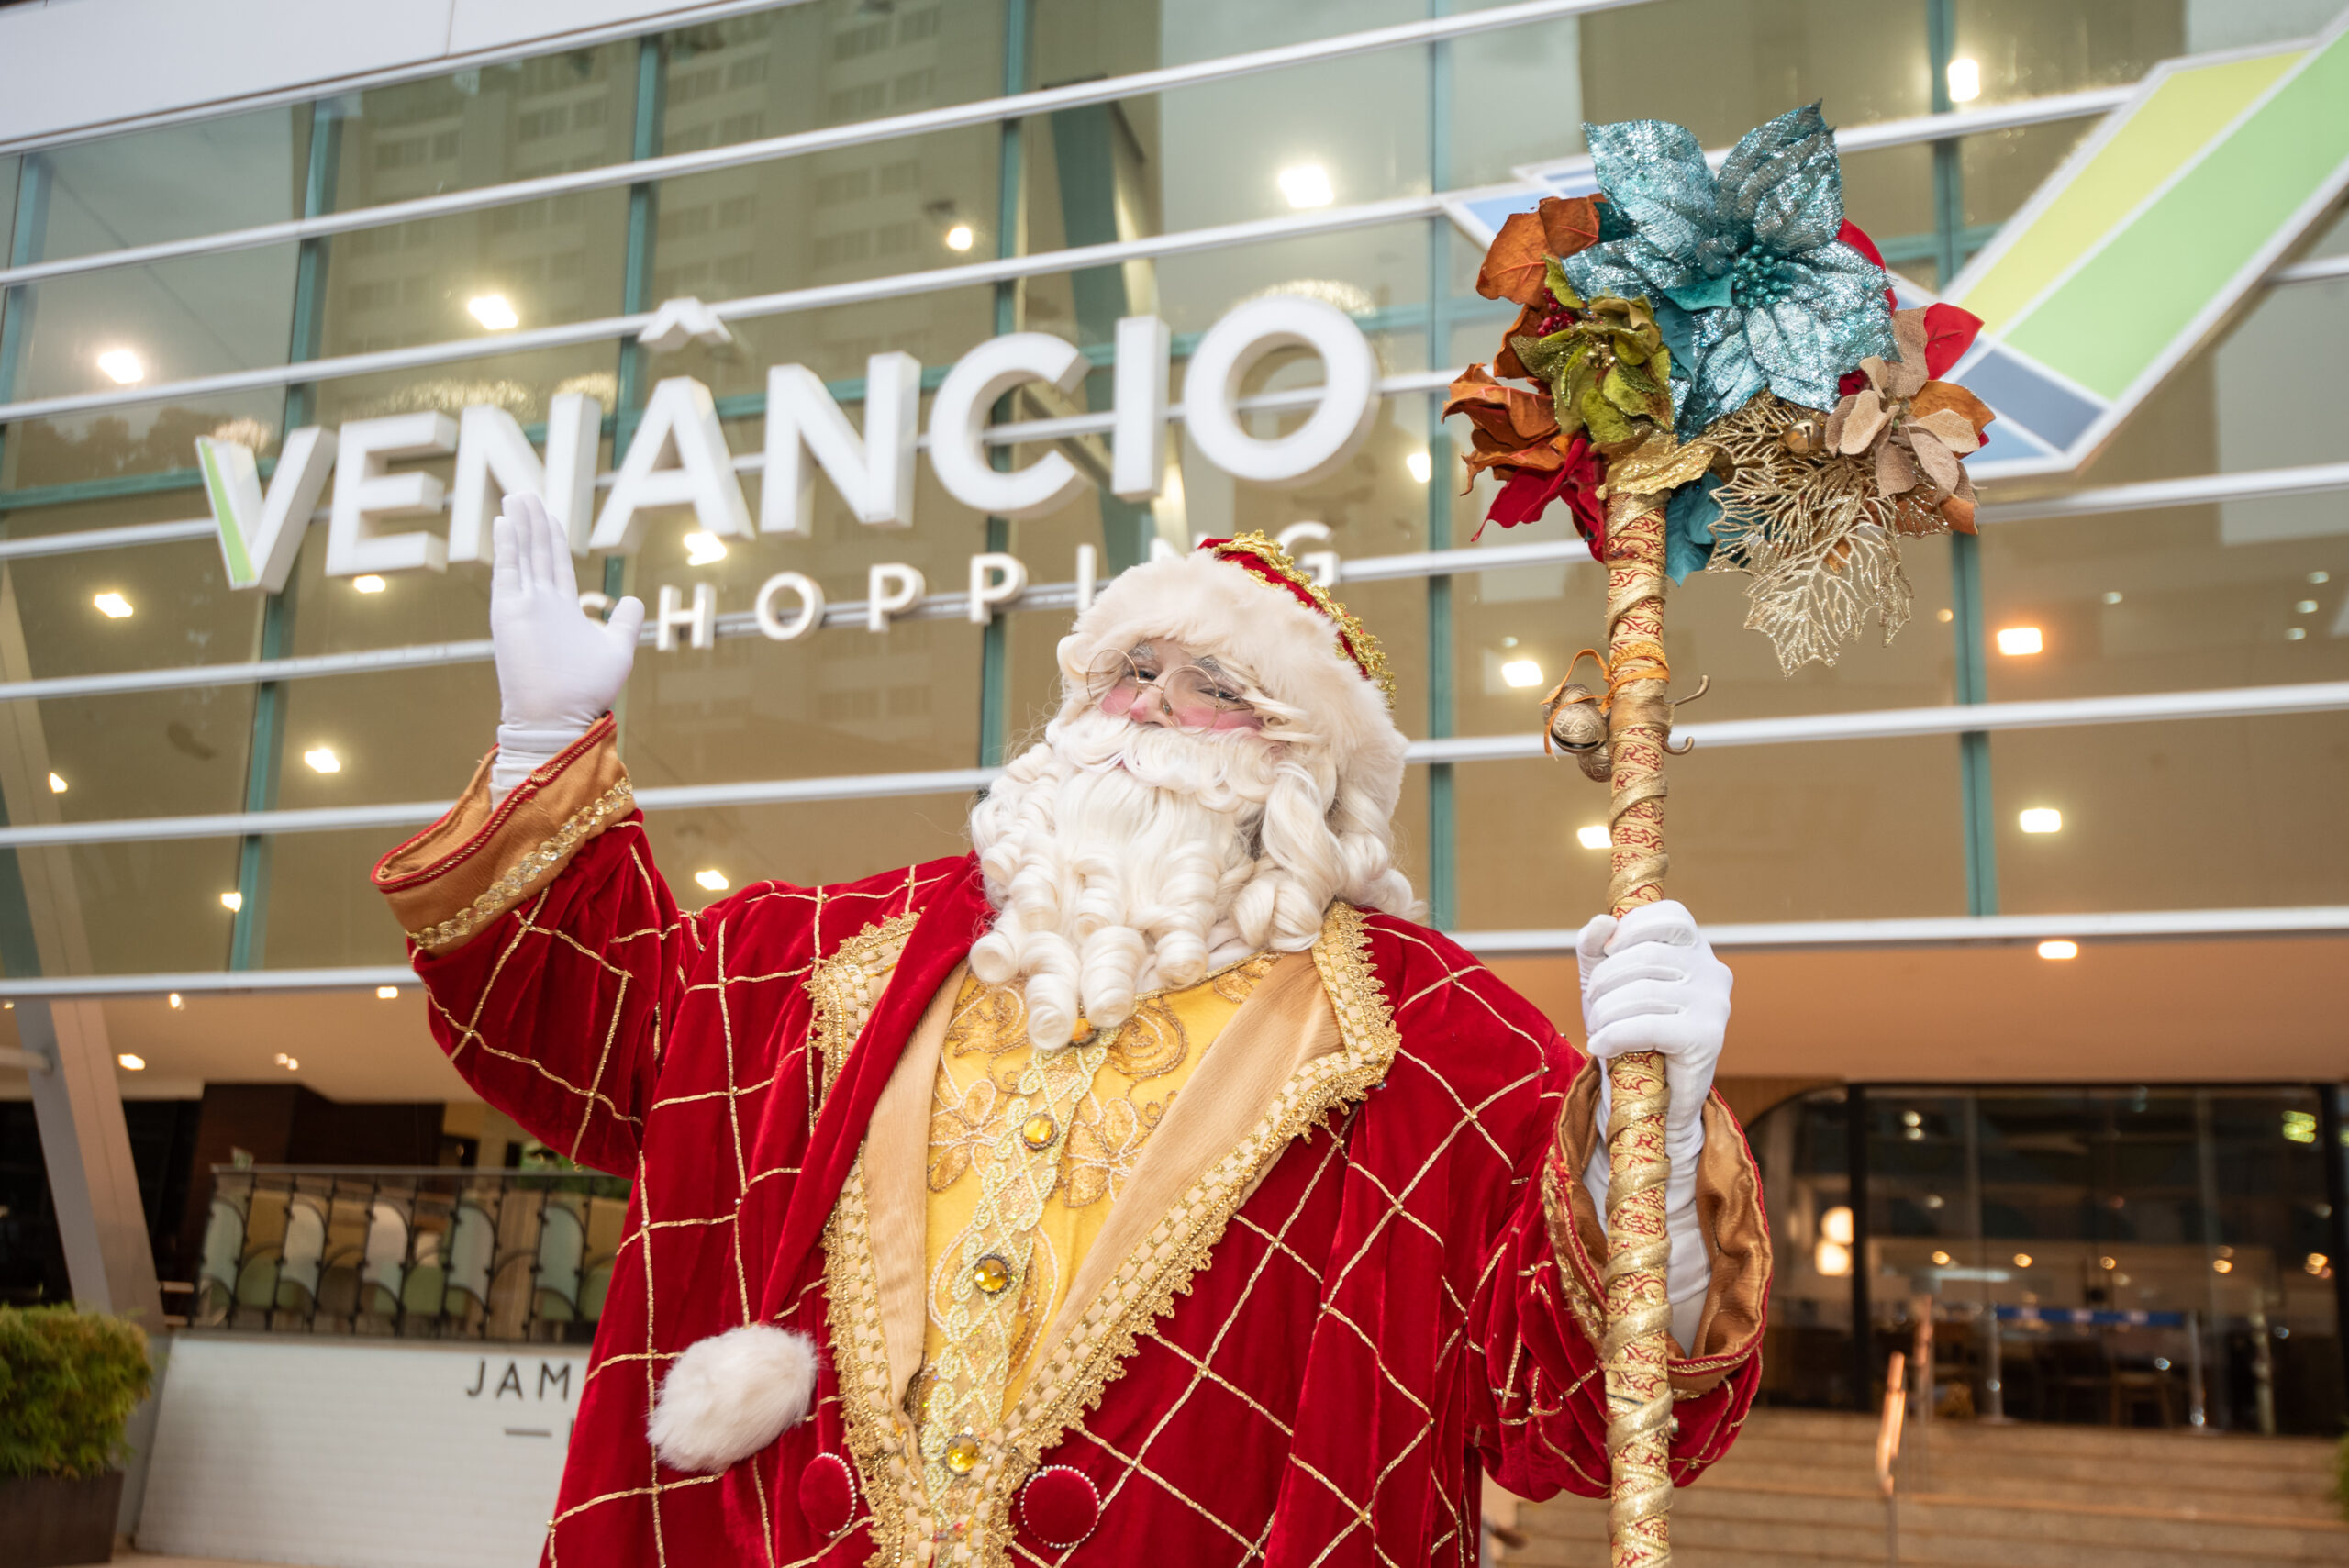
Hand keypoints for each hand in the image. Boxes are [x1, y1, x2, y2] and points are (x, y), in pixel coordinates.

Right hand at [489, 493, 643, 793]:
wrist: (560, 717)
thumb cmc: (588, 692)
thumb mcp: (616, 650)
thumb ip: (624, 623)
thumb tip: (633, 599)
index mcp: (563, 611)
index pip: (555, 565)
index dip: (552, 538)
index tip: (549, 514)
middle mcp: (540, 605)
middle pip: (536, 553)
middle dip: (533, 522)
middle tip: (526, 493)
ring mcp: (523, 607)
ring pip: (522, 555)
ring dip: (519, 525)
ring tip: (516, 496)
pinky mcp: (509, 612)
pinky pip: (507, 571)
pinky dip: (506, 545)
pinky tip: (505, 521)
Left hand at [1575, 900, 1729, 1139]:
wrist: (1656, 1093)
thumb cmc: (1631, 1029)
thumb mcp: (1607, 981)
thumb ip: (1596, 948)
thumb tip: (1602, 922)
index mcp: (1696, 950)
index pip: (1672, 916)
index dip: (1632, 927)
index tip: (1607, 951)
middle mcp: (1712, 971)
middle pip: (1646, 956)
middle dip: (1606, 979)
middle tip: (1592, 1003)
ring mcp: (1713, 1004)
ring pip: (1643, 992)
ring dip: (1606, 1012)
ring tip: (1596, 1028)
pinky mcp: (1707, 1038)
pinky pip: (1648, 1026)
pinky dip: (1614, 1035)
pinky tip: (1601, 1046)